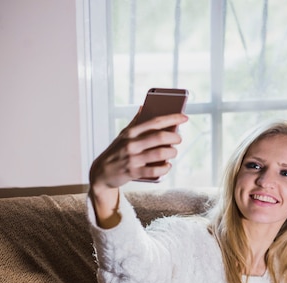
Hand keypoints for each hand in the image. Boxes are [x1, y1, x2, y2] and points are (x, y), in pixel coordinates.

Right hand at [89, 112, 187, 227]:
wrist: (101, 171)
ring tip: (173, 152)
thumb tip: (144, 106)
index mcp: (131, 132)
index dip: (172, 118)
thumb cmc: (117, 151)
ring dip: (172, 152)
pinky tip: (168, 165)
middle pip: (160, 137)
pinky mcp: (134, 172)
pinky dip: (165, 168)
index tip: (184, 117)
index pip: (155, 122)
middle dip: (175, 137)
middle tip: (179, 139)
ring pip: (161, 153)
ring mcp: (133, 158)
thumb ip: (135, 122)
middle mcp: (131, 144)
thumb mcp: (123, 135)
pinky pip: (156, 171)